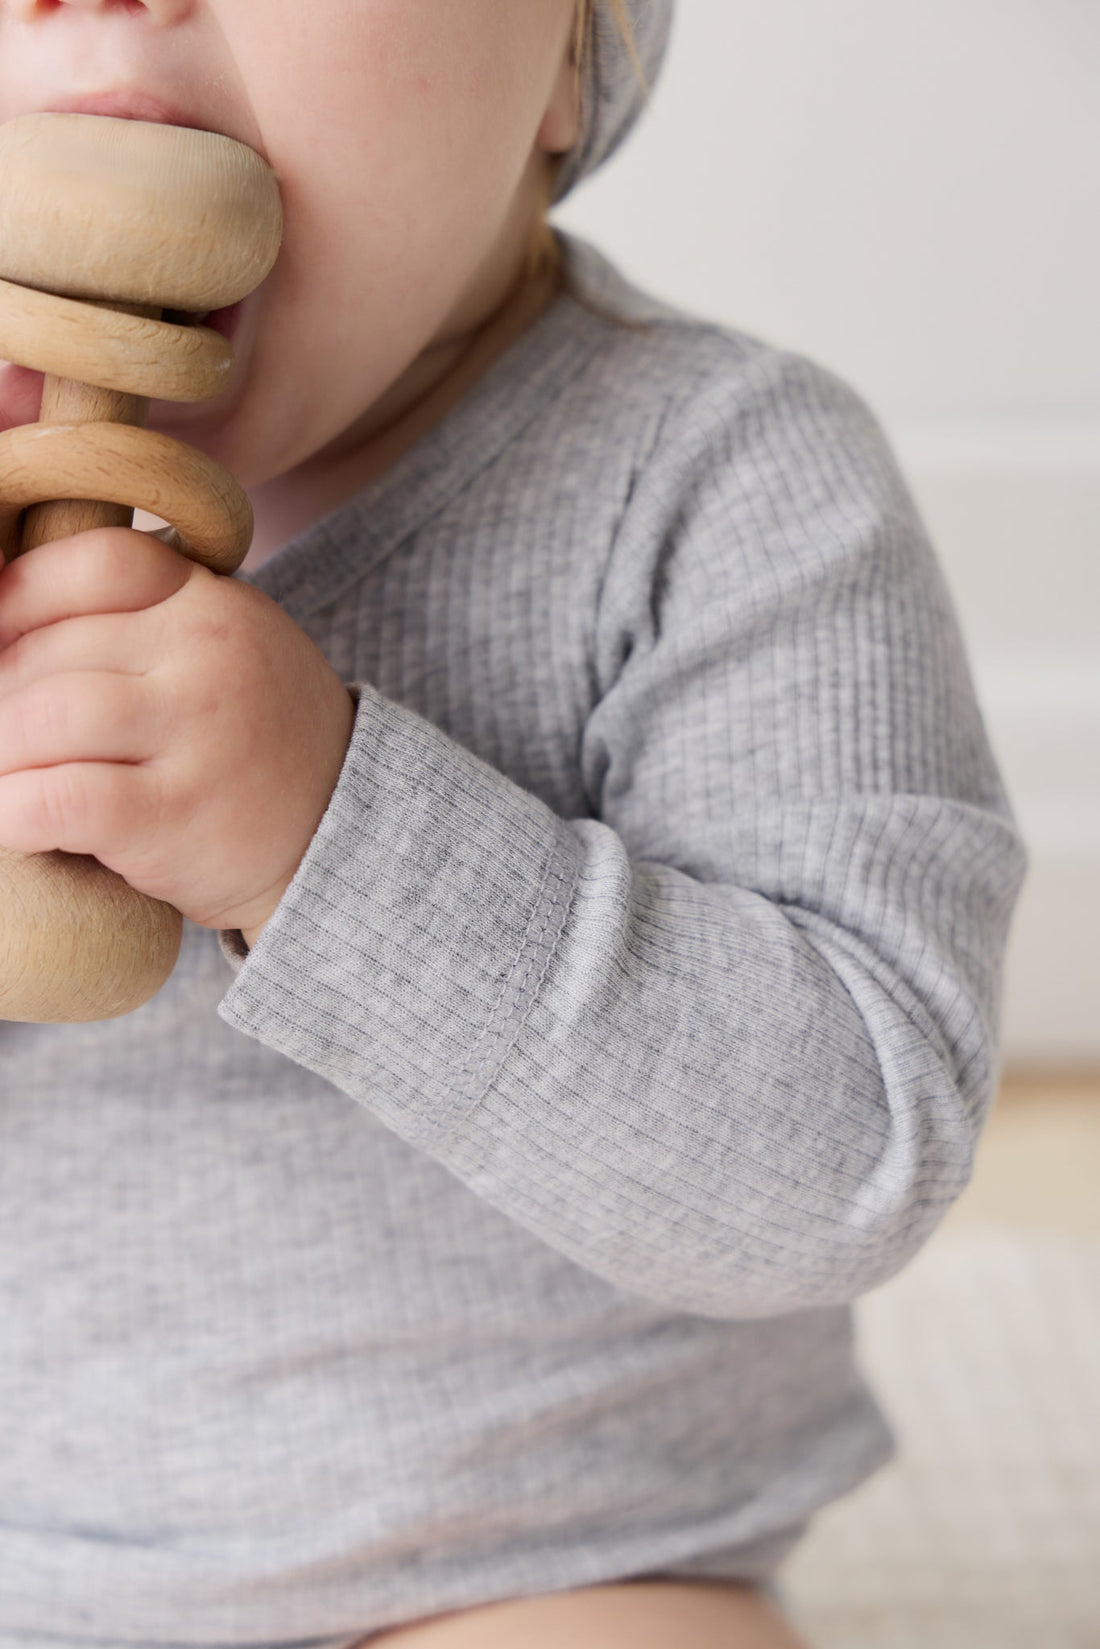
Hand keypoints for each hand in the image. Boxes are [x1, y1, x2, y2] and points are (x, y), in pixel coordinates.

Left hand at [0, 528, 355, 941]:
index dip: (21, 598)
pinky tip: (17, 822)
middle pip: (45, 651)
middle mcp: (207, 655)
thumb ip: (143, 622)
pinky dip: (14, 814)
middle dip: (1, 698)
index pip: (92, 563)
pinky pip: (55, 800)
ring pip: (36, 719)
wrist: (346, 842)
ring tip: (10, 778)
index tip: (4, 643)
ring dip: (0, 756)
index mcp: (212, 604)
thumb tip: (4, 609)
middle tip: (11, 738)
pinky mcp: (175, 814)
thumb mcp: (225, 654)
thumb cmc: (257, 750)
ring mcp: (196, 733)